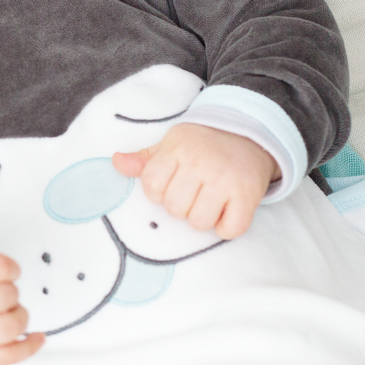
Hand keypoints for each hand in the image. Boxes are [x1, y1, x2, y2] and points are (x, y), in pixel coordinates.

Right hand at [0, 193, 44, 364]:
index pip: (0, 267)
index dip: (10, 267)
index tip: (3, 269)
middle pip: (9, 295)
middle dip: (10, 289)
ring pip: (12, 325)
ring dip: (19, 315)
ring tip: (8, 309)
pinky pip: (8, 358)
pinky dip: (28, 348)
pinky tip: (35, 337)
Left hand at [112, 123, 278, 239]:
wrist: (248, 134)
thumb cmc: (202, 145)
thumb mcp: (171, 145)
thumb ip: (144, 160)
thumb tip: (116, 162)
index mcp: (177, 149)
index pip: (152, 185)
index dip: (159, 192)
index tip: (173, 183)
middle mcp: (201, 163)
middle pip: (175, 208)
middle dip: (182, 207)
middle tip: (194, 193)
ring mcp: (225, 179)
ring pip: (199, 222)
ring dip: (203, 219)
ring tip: (210, 202)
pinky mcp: (248, 195)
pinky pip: (229, 230)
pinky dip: (227, 228)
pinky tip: (227, 210)